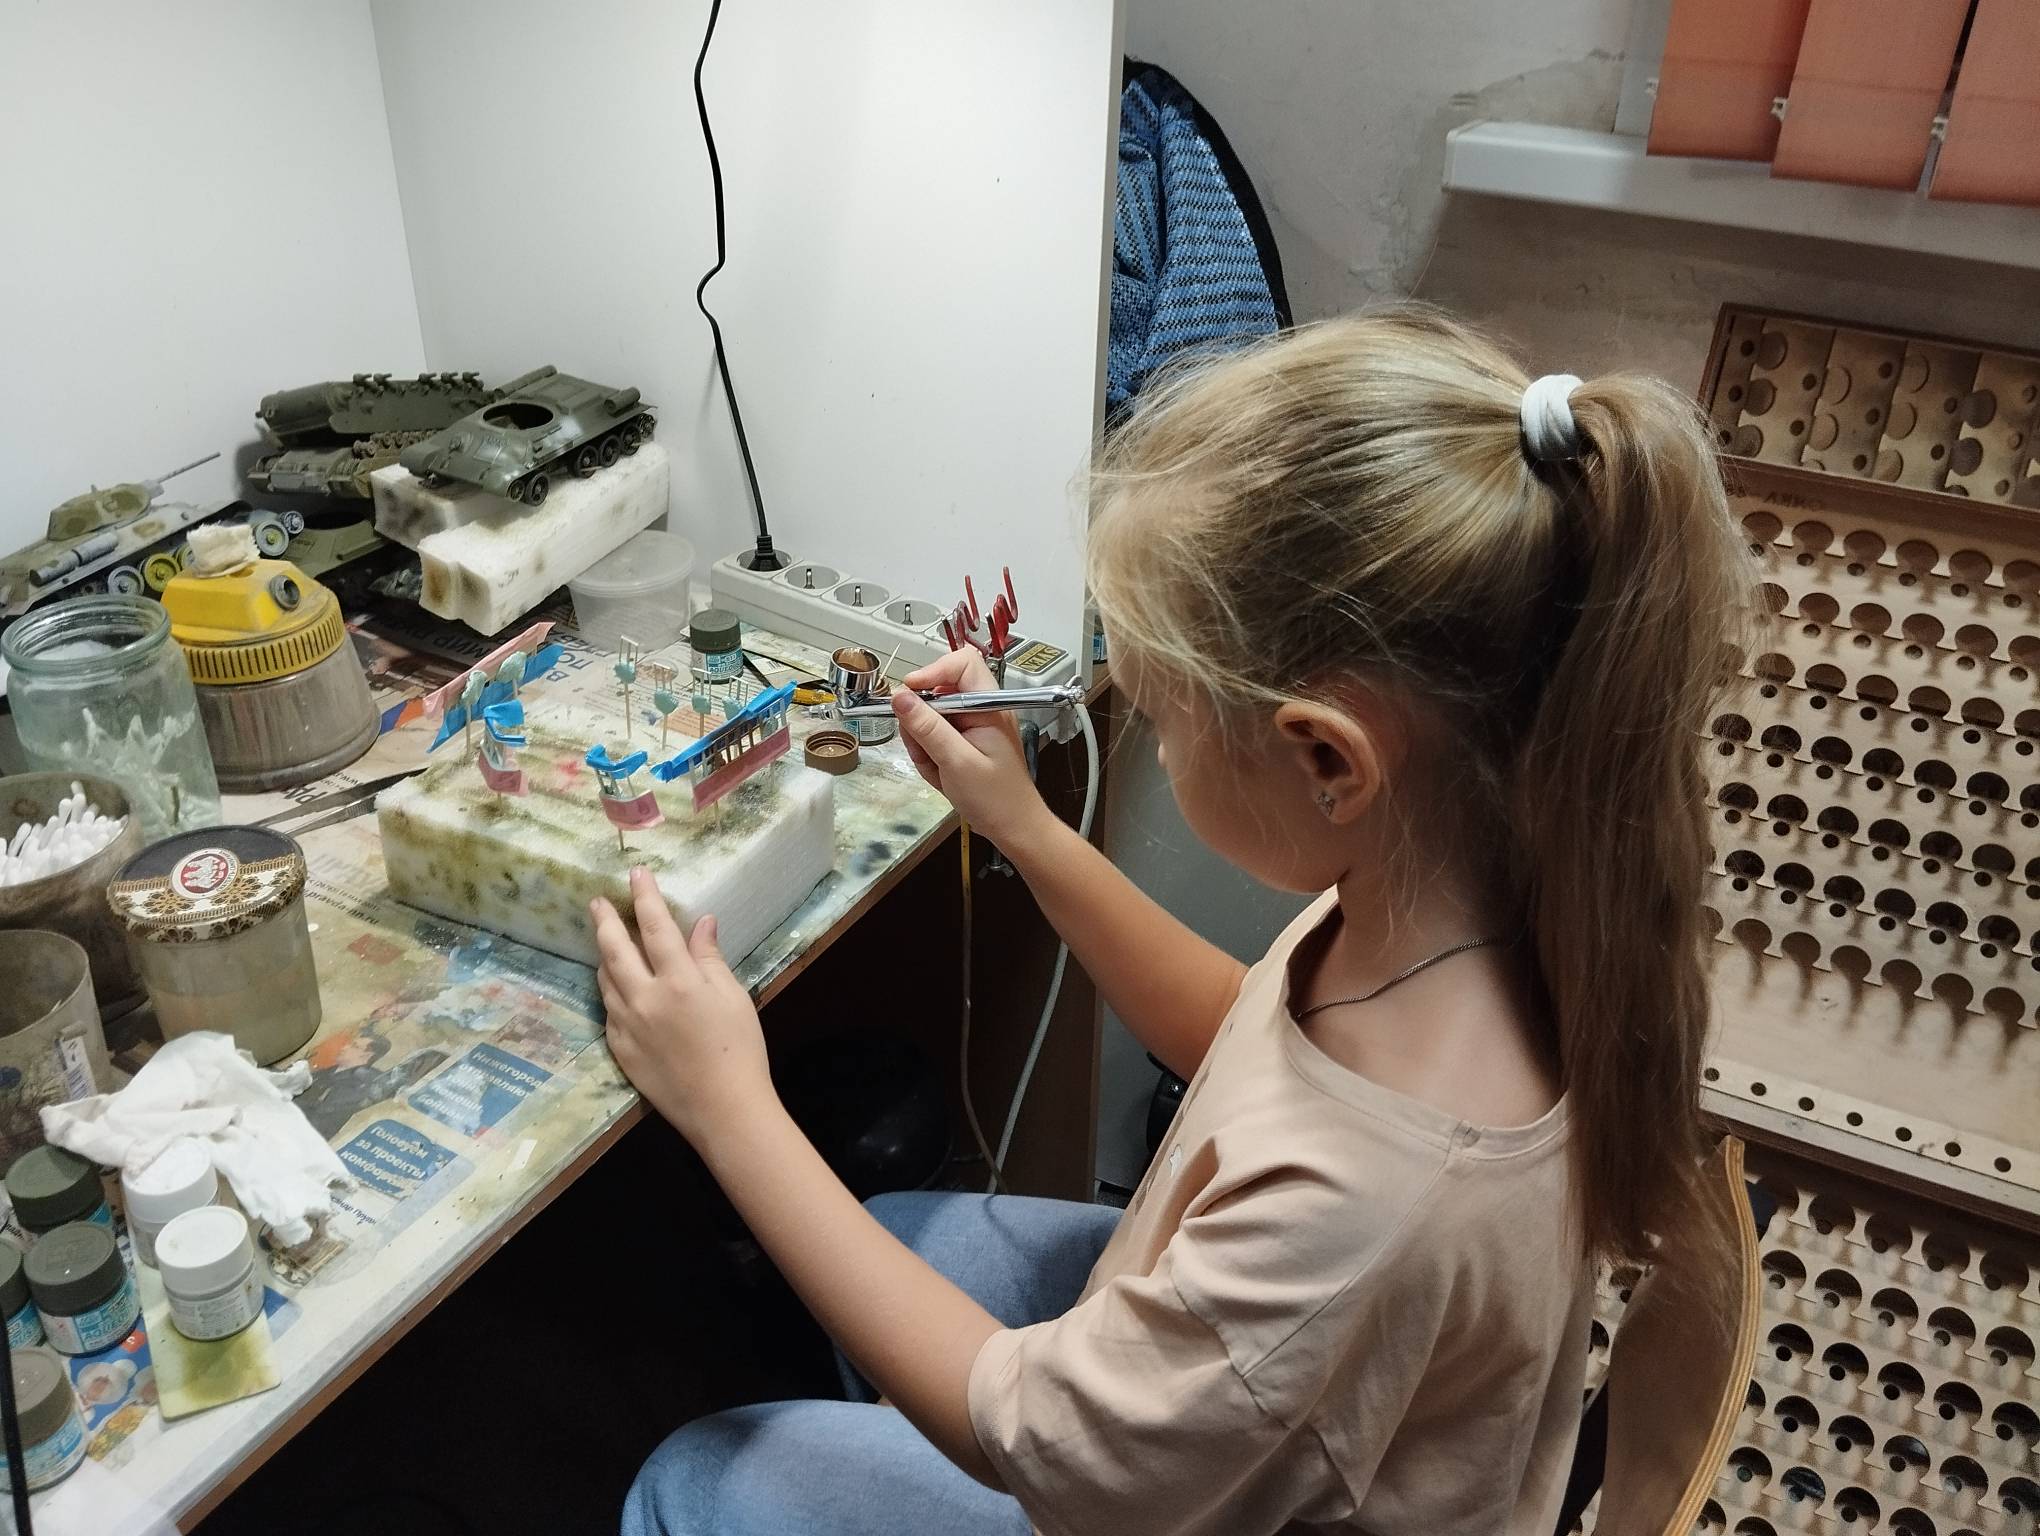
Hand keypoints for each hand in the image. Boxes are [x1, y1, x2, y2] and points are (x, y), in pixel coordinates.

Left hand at [591, 868, 772, 1143]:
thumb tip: (701, 923)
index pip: (656, 928)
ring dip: (605, 956)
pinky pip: (609, 1011)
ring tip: (606, 941)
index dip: (646, 898)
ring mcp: (627, 1026)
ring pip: (606, 981)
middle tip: (597, 902)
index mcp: (679, 981)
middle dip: (605, 921)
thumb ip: (710, 959)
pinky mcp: (620, 1050)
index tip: (636, 874)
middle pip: (616, 950)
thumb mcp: (733, 997)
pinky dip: (611, 992)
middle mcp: (645, 999)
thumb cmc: (740, 1049)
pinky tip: (618, 988)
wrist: (722, 1109)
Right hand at [892, 650, 1049, 846]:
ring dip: (923, 743)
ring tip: (936, 769)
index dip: (932, 672)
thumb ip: (927, 727)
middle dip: (921, 721)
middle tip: (923, 750)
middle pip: (938, 692)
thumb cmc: (994, 798)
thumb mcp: (955, 762)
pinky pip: (934, 737)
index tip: (908, 695)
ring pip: (930, 717)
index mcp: (989, 706)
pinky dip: (929, 755)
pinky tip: (939, 774)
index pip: (961, 663)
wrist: (1014, 828)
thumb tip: (899, 696)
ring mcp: (973, 726)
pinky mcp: (964, 742)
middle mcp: (981, 710)